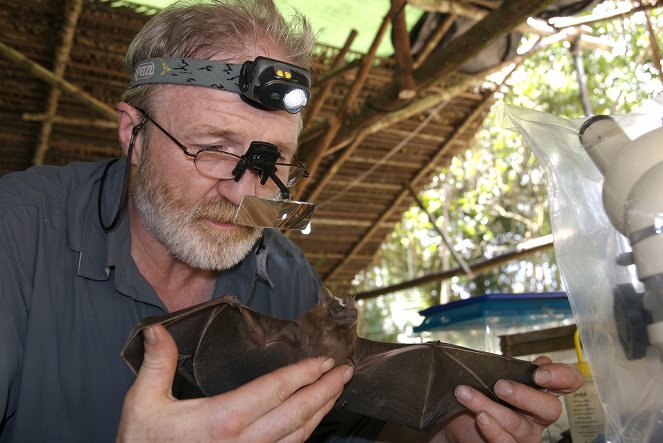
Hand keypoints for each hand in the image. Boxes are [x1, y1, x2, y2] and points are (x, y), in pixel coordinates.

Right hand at [116, 324, 352, 442]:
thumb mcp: (144, 404)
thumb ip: (157, 364)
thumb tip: (157, 329)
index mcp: (222, 420)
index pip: (274, 391)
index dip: (303, 375)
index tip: (324, 361)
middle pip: (297, 415)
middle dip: (325, 391)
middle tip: (345, 373)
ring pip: (297, 437)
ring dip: (321, 412)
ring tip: (335, 392)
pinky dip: (304, 434)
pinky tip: (310, 421)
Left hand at [442, 356, 583, 442]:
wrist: (455, 421)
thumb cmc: (478, 393)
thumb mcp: (489, 375)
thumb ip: (505, 366)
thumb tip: (517, 358)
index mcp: (540, 390)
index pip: (569, 382)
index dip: (562, 376)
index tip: (539, 372)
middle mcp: (538, 415)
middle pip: (550, 408)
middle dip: (525, 396)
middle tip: (500, 386)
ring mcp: (526, 435)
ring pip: (516, 424)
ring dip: (487, 405)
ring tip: (465, 393)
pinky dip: (492, 429)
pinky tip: (480, 417)